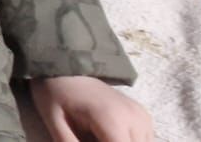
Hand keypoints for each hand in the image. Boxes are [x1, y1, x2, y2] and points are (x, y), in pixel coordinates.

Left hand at [29, 75, 152, 141]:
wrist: (65, 65)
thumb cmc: (55, 94)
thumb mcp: (55, 124)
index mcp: (111, 119)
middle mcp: (134, 118)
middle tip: (87, 138)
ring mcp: (143, 116)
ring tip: (94, 136)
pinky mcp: (144, 117)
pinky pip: (143, 141)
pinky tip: (105, 138)